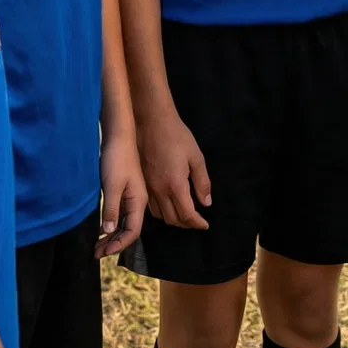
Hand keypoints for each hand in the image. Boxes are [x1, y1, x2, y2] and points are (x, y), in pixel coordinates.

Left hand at [96, 130, 147, 255]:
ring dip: (111, 236)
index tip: (103, 252)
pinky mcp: (124, 192)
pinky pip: (120, 214)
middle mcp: (137, 202)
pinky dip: (111, 225)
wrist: (119, 136)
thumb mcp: (112, 185)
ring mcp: (132, 197)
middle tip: (95, 254)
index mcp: (138, 201)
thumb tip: (109, 231)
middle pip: (129, 230)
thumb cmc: (117, 159)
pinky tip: (101, 229)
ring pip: (124, 223)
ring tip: (96, 246)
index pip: (133, 232)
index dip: (119, 245)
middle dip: (113, 244)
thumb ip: (111, 208)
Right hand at [136, 108, 211, 229]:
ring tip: (184, 215)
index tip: (205, 225)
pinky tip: (168, 205)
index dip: (197, 223)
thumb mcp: (196, 156)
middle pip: (172, 219)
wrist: (151, 122)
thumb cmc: (177, 136)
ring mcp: (148, 187)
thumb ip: (202, 182)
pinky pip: (150, 207)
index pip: (187, 214)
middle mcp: (159, 190)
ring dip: (173, 220)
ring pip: (159, 216)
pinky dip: (161, 212)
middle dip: (186, 224)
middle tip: (196, 221)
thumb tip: (206, 203)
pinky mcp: (141, 183)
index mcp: (175, 184)